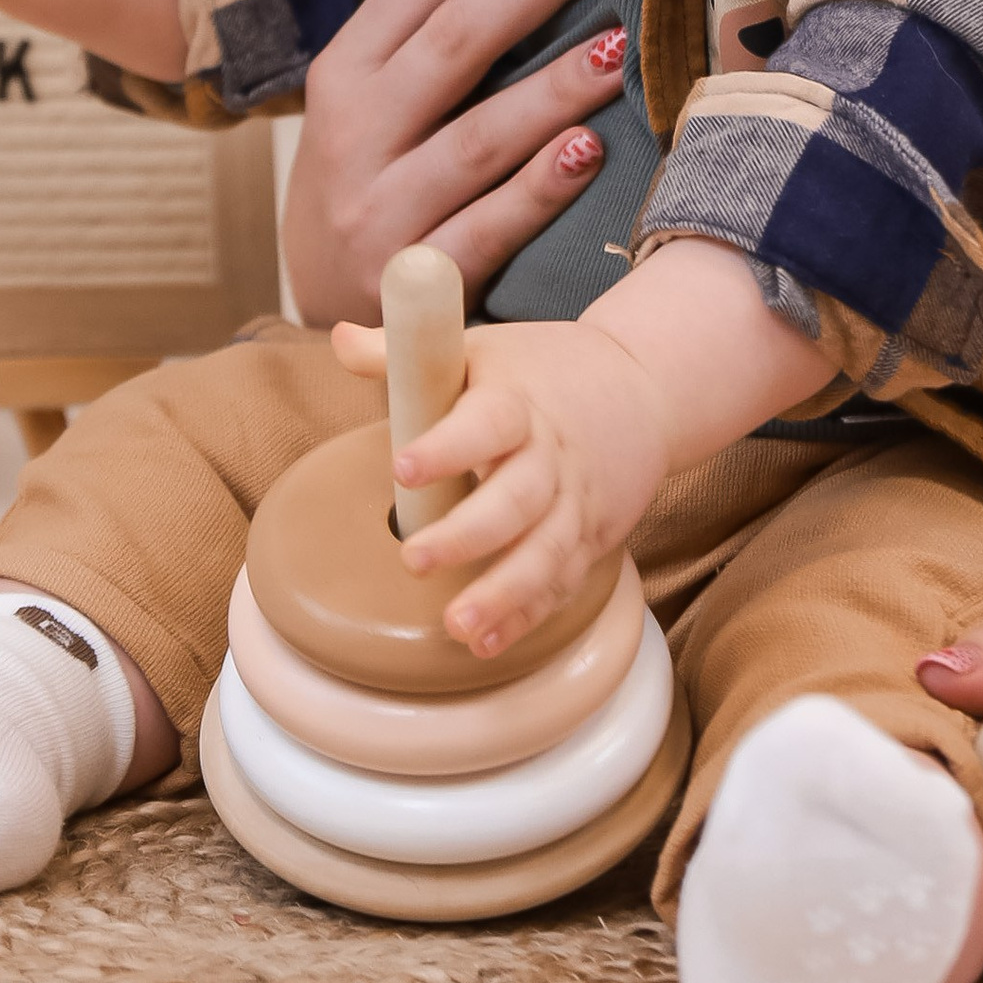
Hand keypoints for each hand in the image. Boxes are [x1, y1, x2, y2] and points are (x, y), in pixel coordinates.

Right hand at [283, 0, 630, 329]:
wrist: (331, 312)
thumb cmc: (378, 175)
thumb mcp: (376, 95)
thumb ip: (435, 21)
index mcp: (347, 69)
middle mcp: (354, 133)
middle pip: (453, 42)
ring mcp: (380, 211)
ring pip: (476, 137)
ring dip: (552, 88)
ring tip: (623, 43)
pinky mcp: (414, 282)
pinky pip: (486, 229)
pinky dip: (538, 190)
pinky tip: (589, 152)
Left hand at [331, 311, 672, 659]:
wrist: (641, 387)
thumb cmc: (541, 371)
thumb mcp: (481, 351)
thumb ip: (407, 353)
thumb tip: (342, 339)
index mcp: (519, 402)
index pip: (486, 423)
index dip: (446, 446)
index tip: (402, 467)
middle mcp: (551, 456)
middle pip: (517, 500)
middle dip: (468, 536)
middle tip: (414, 561)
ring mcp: (575, 503)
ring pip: (545, 553)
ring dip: (503, 593)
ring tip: (457, 626)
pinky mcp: (589, 539)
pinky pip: (560, 583)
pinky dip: (526, 615)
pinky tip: (487, 643)